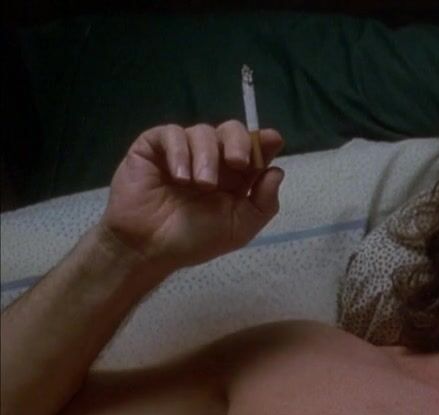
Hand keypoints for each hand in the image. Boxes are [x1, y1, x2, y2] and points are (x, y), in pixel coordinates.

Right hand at [101, 121, 284, 271]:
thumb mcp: (239, 227)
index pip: (255, 148)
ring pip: (203, 132)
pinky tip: (179, 177)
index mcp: (236, 176)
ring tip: (200, 184)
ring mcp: (183, 150)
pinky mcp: (154, 147)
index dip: (265, 141)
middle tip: (237, 163)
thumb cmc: (194, 240)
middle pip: (232, 130)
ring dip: (206, 157)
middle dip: (239, 142)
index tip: (272, 140)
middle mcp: (212, 158)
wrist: (149, 247)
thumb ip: (264, 203)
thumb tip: (277, 172)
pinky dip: (179, 152)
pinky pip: (171, 134)